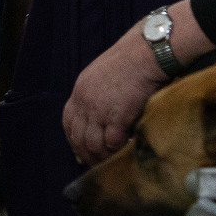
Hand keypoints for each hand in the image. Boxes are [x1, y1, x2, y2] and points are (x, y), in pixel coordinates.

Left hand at [62, 25, 166, 165]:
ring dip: (102, 156)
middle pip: (78, 137)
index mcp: (80, 89)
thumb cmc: (133, 59)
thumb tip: (100, 114)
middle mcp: (85, 101)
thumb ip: (98, 92)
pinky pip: (112, 143)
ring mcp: (99, 110)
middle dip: (86, 154)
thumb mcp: (104, 73)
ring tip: (113, 161)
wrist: (147, 52)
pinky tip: (126, 150)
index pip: (68, 121)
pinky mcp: (117, 117)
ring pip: (93, 145)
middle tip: (97, 163)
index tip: (79, 151)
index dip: (73, 139)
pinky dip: (118, 150)